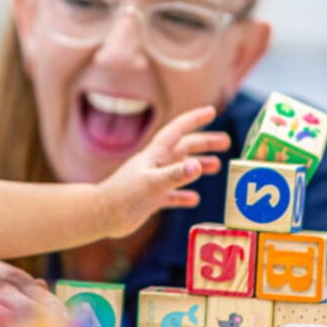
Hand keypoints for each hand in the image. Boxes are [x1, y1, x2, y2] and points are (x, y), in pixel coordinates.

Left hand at [97, 105, 228, 237]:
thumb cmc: (123, 196)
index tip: (211, 111)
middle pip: (184, 148)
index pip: (178, 130)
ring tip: (216, 167)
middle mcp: (155, 164)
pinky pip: (171, 194)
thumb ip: (175, 175)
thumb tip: (198, 165)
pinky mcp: (150, 198)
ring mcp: (153, 181)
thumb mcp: (152, 184)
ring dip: (198, 166)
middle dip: (204, 143)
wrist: (101, 215)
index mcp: (155, 155)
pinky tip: (194, 199)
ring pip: (180, 169)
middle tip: (226, 142)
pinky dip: (183, 194)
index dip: (194, 119)